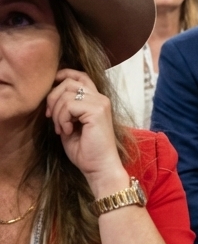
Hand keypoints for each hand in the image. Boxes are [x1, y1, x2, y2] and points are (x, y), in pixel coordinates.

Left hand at [45, 70, 126, 199]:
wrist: (99, 168)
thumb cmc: (86, 151)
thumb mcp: (70, 125)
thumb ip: (65, 109)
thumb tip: (50, 97)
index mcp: (96, 100)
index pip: (80, 76)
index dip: (63, 75)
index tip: (51, 88)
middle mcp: (100, 98)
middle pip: (68, 82)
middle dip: (52, 98)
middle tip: (51, 119)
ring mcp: (100, 103)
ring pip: (66, 93)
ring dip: (57, 113)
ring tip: (62, 130)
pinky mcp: (97, 110)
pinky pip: (69, 105)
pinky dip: (62, 119)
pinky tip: (67, 131)